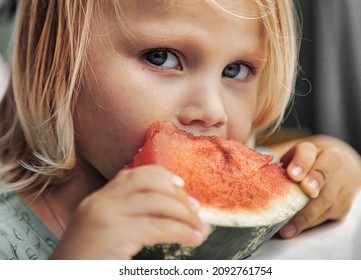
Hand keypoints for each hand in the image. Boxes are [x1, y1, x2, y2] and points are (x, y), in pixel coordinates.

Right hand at [50, 165, 209, 258]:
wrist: (63, 278)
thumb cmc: (86, 263)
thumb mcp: (102, 233)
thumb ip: (125, 219)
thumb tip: (163, 216)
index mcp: (97, 200)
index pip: (133, 174)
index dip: (161, 175)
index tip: (181, 185)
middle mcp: (100, 201)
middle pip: (149, 183)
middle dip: (178, 195)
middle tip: (197, 209)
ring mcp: (105, 214)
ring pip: (158, 202)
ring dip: (186, 215)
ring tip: (201, 228)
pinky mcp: (114, 231)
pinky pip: (159, 226)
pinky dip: (182, 231)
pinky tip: (194, 238)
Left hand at [273, 135, 360, 238]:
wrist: (332, 172)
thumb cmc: (299, 168)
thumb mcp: (287, 161)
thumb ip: (271, 165)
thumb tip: (244, 170)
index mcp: (311, 151)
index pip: (308, 151)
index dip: (302, 162)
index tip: (293, 175)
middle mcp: (328, 165)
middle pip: (325, 172)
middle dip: (316, 181)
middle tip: (306, 191)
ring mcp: (339, 186)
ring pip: (328, 198)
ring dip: (307, 214)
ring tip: (287, 227)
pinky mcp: (342, 206)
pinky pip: (327, 215)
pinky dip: (309, 224)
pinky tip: (293, 230)